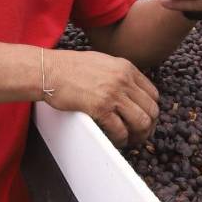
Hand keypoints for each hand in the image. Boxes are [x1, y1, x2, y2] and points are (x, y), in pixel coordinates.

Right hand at [42, 49, 158, 146]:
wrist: (49, 70)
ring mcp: (113, 93)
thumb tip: (129, 90)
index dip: (151, 110)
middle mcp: (123, 79)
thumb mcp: (102, 61)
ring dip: (138, 135)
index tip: (145, 118)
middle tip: (140, 134)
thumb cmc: (69, 67)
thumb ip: (119, 73)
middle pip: (151, 109)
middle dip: (149, 126)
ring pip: (141, 122)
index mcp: (126, 67)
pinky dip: (121, 139)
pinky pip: (121, 130)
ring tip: (129, 139)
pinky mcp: (100, 108)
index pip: (153, 93)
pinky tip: (115, 139)